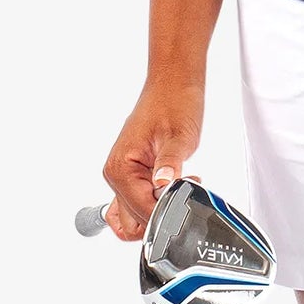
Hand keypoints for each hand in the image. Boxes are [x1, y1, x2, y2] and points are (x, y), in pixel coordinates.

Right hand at [100, 77, 206, 240]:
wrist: (174, 82)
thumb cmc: (175, 102)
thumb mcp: (178, 136)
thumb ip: (170, 166)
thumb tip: (164, 189)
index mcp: (120, 168)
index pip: (141, 212)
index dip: (167, 211)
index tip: (187, 197)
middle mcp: (116, 174)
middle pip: (134, 221)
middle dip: (163, 213)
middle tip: (185, 189)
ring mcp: (123, 175)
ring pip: (135, 216)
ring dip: (159, 211)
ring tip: (180, 187)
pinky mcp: (134, 173)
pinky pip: (139, 201)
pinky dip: (156, 203)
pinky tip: (174, 186)